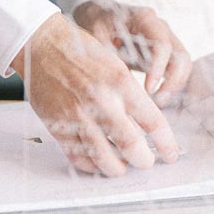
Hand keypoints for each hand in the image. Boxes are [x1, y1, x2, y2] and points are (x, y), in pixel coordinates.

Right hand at [12, 13, 181, 176]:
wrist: (42, 45)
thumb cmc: (81, 52)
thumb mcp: (114, 66)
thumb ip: (129, 96)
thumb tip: (143, 127)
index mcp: (119, 81)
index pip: (152, 120)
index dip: (165, 142)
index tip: (171, 154)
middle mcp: (100, 100)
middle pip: (130, 144)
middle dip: (143, 160)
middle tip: (146, 162)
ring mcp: (77, 115)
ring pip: (102, 157)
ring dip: (116, 168)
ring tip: (122, 167)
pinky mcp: (57, 124)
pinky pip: (77, 155)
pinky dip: (90, 165)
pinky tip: (96, 164)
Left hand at [71, 0, 191, 103]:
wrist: (98, 15)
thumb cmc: (96, 22)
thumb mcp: (96, 34)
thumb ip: (107, 54)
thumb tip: (116, 81)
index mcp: (145, 18)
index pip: (162, 44)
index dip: (158, 69)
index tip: (148, 90)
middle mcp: (160, 27)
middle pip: (181, 55)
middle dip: (174, 81)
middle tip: (159, 101)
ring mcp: (165, 38)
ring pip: (183, 63)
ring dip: (175, 85)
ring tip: (159, 103)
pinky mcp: (164, 52)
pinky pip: (176, 68)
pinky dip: (171, 84)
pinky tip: (158, 98)